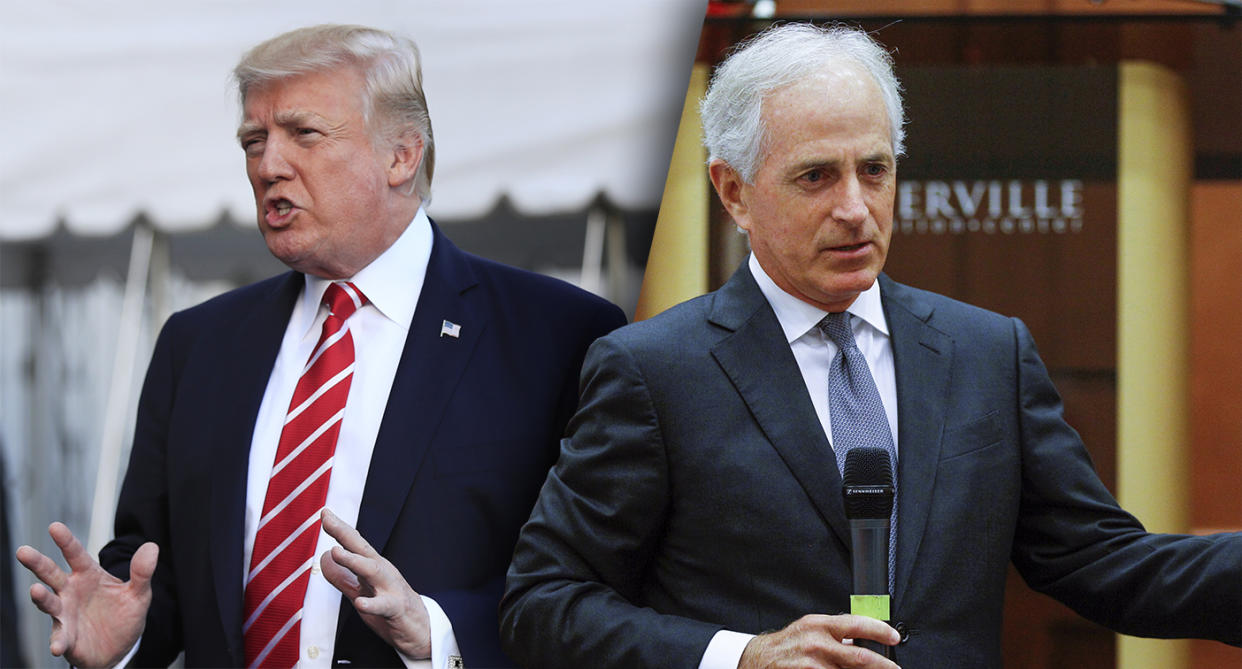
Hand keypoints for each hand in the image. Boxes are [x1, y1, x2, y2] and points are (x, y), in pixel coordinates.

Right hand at [15, 522, 156, 667]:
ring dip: (41, 597)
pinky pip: (59, 638)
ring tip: (35, 591)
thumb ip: (142, 572)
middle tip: (23, 551)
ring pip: (48, 602)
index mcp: (88, 575)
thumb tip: (152, 547)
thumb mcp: (139, 593)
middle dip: (37, 562)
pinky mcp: (66, 637)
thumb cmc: (124, 615)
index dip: (66, 541)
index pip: (76, 554)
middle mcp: (71, 592)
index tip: (54, 526)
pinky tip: (58, 646)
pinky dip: (58, 641)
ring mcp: (65, 614)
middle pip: (51, 574)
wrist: (119, 647)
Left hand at [319, 508, 431, 659]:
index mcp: (372, 566)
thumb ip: (342, 576)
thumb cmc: (390, 606)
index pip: (354, 544)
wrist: (420, 629)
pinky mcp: (396, 608)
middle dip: (344, 534)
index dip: (338, 528)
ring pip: (372, 571)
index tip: (324, 512)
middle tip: (327, 520)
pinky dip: (372, 604)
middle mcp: (382, 572)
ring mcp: (390, 588)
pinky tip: (360, 603)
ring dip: (354, 560)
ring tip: (336, 552)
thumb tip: (323, 557)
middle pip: (361, 549)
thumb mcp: (361, 591)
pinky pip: (384, 605)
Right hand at [739, 614, 900, 668]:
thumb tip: (865, 641)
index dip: (879, 631)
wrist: (759, 659)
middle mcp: (816, 643)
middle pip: (860, 657)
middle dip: (883, 666)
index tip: (894, 637)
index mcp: (820, 625)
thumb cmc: (789, 644)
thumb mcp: (811, 630)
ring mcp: (811, 665)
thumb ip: (837, 634)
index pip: (856, 624)